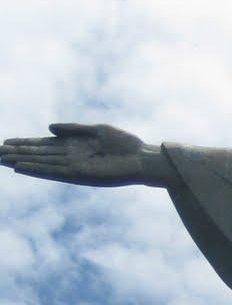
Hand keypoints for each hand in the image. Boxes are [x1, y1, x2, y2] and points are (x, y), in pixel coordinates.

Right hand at [1, 123, 158, 186]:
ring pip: (40, 163)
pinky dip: (36, 169)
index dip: (23, 144)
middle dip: (15, 153)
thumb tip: (48, 129)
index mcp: (73, 146)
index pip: (42, 146)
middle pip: (36, 155)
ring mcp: (73, 167)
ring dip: (20, 161)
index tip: (4, 142)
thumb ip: (73, 129)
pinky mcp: (80, 175)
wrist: (143, 159)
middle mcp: (70, 158)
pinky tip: (21, 167)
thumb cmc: (125, 145)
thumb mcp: (97, 130)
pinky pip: (53, 172)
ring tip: (1, 159)